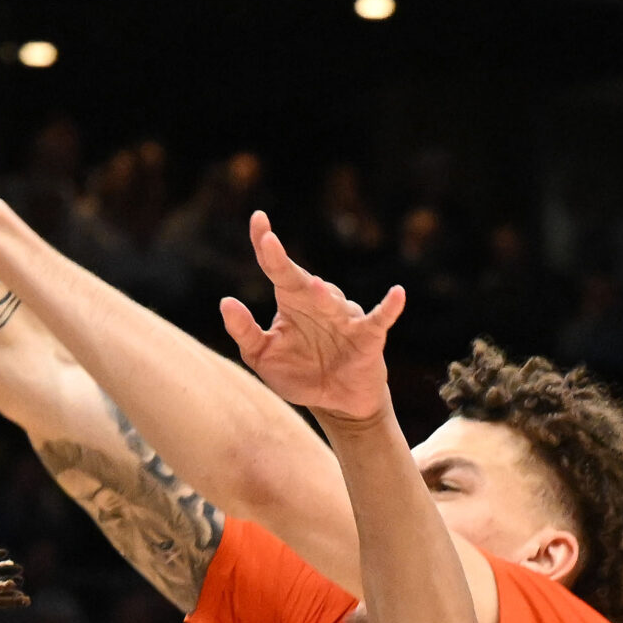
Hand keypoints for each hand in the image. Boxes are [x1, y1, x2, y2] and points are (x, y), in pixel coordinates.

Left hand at [218, 211, 402, 424]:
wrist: (335, 403)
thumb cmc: (299, 373)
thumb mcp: (262, 356)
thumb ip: (244, 331)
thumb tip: (225, 302)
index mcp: (291, 302)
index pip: (276, 268)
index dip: (265, 244)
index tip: (258, 219)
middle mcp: (318, 303)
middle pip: (301, 279)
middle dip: (283, 262)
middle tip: (268, 243)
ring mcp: (345, 317)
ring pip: (333, 301)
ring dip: (324, 296)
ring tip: (315, 289)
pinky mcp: (368, 336)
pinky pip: (380, 318)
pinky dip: (389, 308)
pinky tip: (397, 294)